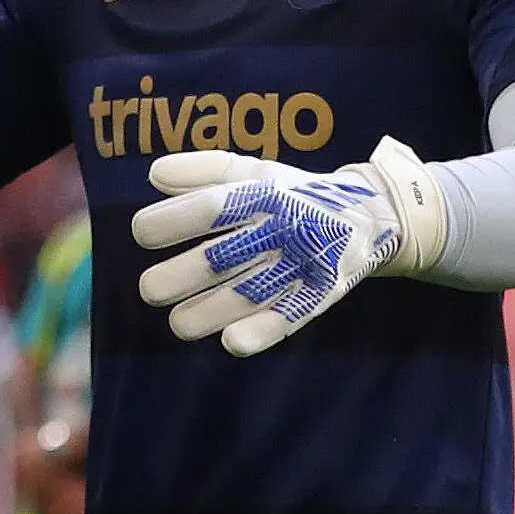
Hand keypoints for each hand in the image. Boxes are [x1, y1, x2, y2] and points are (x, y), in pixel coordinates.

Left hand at [132, 137, 446, 355]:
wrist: (371, 215)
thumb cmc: (294, 195)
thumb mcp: (256, 171)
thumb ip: (204, 171)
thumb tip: (155, 174)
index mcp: (262, 194)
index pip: (212, 206)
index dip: (172, 221)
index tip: (143, 233)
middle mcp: (281, 228)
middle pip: (223, 256)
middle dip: (180, 276)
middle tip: (150, 290)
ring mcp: (302, 264)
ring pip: (249, 293)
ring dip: (208, 312)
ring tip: (178, 323)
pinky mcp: (320, 294)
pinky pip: (289, 317)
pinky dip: (261, 332)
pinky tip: (231, 342)